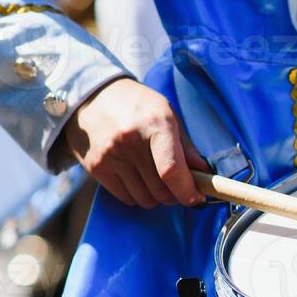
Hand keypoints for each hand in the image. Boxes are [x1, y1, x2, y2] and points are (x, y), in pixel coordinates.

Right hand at [62, 78, 206, 207]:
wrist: (92, 97)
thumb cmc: (138, 106)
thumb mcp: (167, 115)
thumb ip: (186, 147)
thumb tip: (205, 175)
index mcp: (156, 124)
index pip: (172, 170)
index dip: (187, 191)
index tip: (196, 198)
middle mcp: (131, 140)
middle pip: (161, 190)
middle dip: (175, 195)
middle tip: (178, 187)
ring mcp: (110, 155)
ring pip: (145, 199)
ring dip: (157, 197)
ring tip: (157, 180)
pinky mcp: (96, 167)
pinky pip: (126, 198)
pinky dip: (138, 196)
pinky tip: (139, 180)